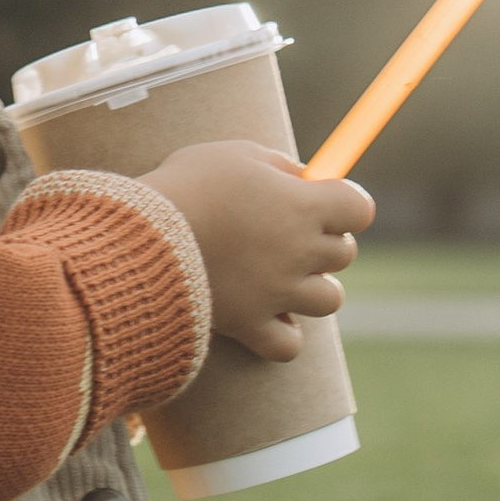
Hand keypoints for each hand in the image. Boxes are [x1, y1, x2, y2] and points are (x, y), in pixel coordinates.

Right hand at [147, 140, 374, 360]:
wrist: (140, 238)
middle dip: (320, 239)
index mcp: (303, 205)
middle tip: (280, 230)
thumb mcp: (232, 154)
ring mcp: (278, 292)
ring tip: (275, 275)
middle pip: (344, 251)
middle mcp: (300, 252)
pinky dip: (282, 335)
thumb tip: (303, 177)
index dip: (343, 202)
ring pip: (329, 299)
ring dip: (310, 287)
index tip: (317, 197)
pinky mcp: (249, 325)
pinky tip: (263, 316)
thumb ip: (276, 164)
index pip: (360, 208)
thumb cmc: (184, 186)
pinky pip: (289, 346)